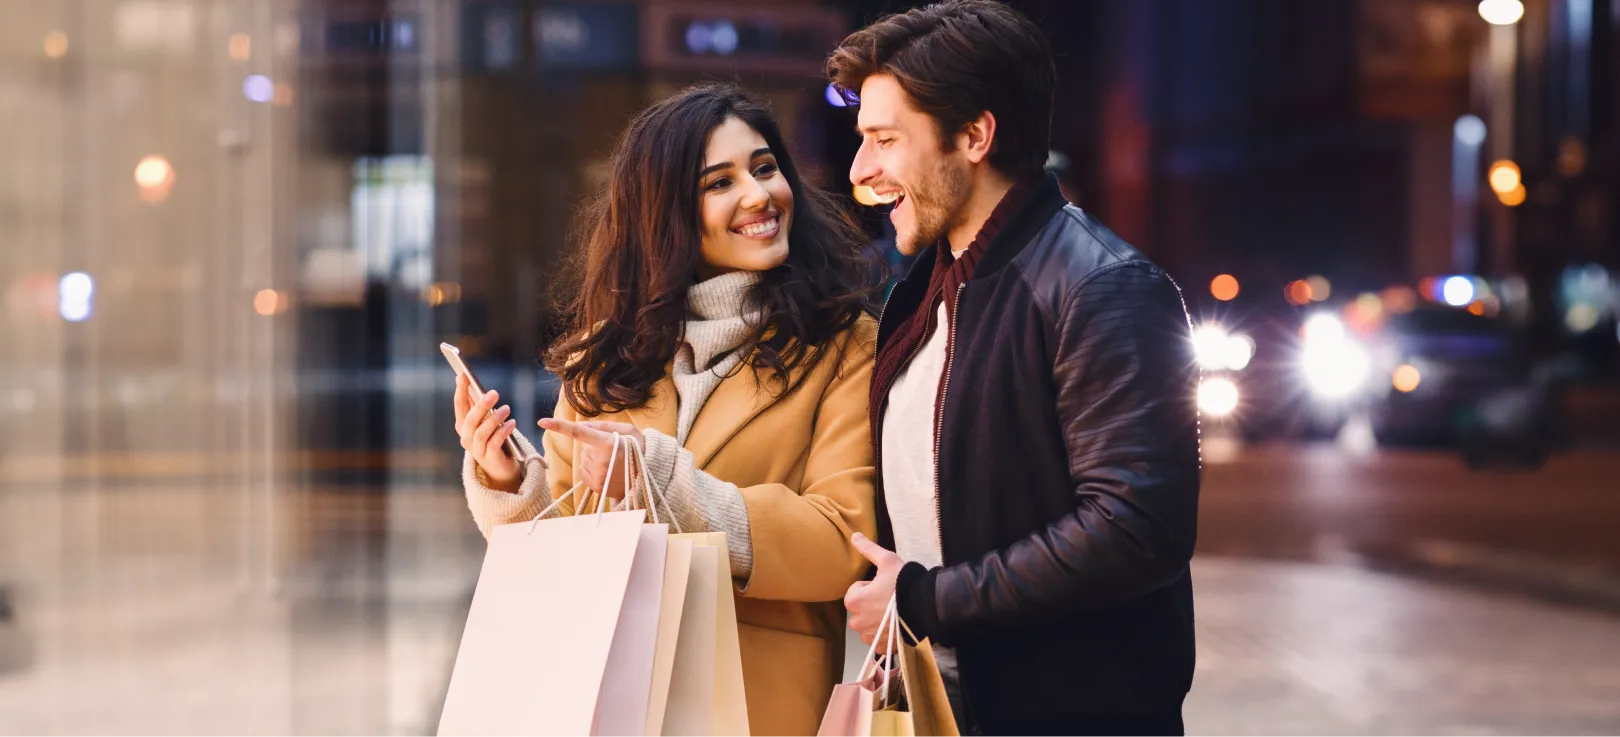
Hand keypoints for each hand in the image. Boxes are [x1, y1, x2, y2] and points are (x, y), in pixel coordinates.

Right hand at [454, 374, 520, 491]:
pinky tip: (512, 423)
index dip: (461, 390)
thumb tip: (470, 381)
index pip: (460, 405)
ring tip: (507, 409)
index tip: (463, 374)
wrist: (500, 467)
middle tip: (494, 393)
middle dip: (481, 405)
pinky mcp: (490, 458)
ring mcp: (476, 449)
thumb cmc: (493, 438)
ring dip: (494, 419)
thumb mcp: (485, 421)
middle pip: (470, 419)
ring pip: (482, 432)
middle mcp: (466, 437)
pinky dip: (503, 432)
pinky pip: (495, 443)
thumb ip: (478, 405)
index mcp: (462, 426)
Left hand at [538, 417, 643, 499]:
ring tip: (613, 462)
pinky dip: (592, 469)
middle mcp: (601, 460)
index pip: (578, 432)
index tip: (542, 422)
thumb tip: (583, 427)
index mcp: (608, 443)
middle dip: (594, 446)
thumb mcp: (627, 430)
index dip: (559, 426)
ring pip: (584, 459)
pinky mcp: (595, 486)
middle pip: (584, 447)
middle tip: (614, 450)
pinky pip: (584, 471)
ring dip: (594, 458)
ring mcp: (598, 475)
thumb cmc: (638, 448)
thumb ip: (603, 426)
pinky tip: (608, 470)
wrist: (650, 476)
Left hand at [845, 533, 904, 646]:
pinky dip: (885, 634)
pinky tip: (897, 625)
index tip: (884, 586)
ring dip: (877, 619)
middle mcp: (857, 622)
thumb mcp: (887, 560)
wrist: (927, 608)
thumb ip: (868, 549)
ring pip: (868, 625)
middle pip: (860, 609)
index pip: (855, 591)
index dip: (870, 587)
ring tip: (896, 611)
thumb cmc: (904, 583)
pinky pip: (878, 639)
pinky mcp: (882, 647)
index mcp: (853, 601)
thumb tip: (854, 535)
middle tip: (890, 599)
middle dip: (871, 604)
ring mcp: (870, 637)